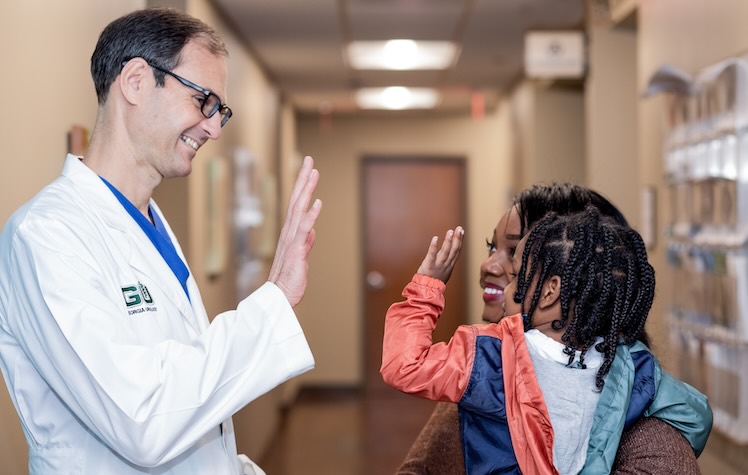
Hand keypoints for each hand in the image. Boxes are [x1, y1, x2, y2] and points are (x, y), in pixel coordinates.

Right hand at [268, 156, 321, 306]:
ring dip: (306, 190)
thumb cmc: (289, 278)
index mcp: (291, 232)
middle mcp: (289, 231)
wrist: (279, 296)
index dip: (303, 185)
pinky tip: (317, 202)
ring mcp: (291, 239)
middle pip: (296, 199)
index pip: (297, 203)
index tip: (309, 169)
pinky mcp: (296, 249)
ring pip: (299, 209)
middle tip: (309, 160)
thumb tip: (311, 232)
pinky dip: (311, 215)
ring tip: (313, 172)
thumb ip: (306, 242)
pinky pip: (304, 229)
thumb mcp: (300, 256)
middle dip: (303, 178)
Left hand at [416, 227, 463, 282]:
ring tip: (450, 231)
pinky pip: (432, 255)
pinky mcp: (429, 265)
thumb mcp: (445, 270)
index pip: (457, 251)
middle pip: (454, 250)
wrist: (428, 290)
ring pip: (446, 252)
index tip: (462, 232)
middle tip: (460, 229)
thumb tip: (450, 250)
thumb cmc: (435, 280)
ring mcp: (438, 265)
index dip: (460, 241)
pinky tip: (435, 238)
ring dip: (449, 241)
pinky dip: (434, 246)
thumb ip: (447, 259)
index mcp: (450, 264)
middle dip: (457, 239)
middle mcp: (446, 264)